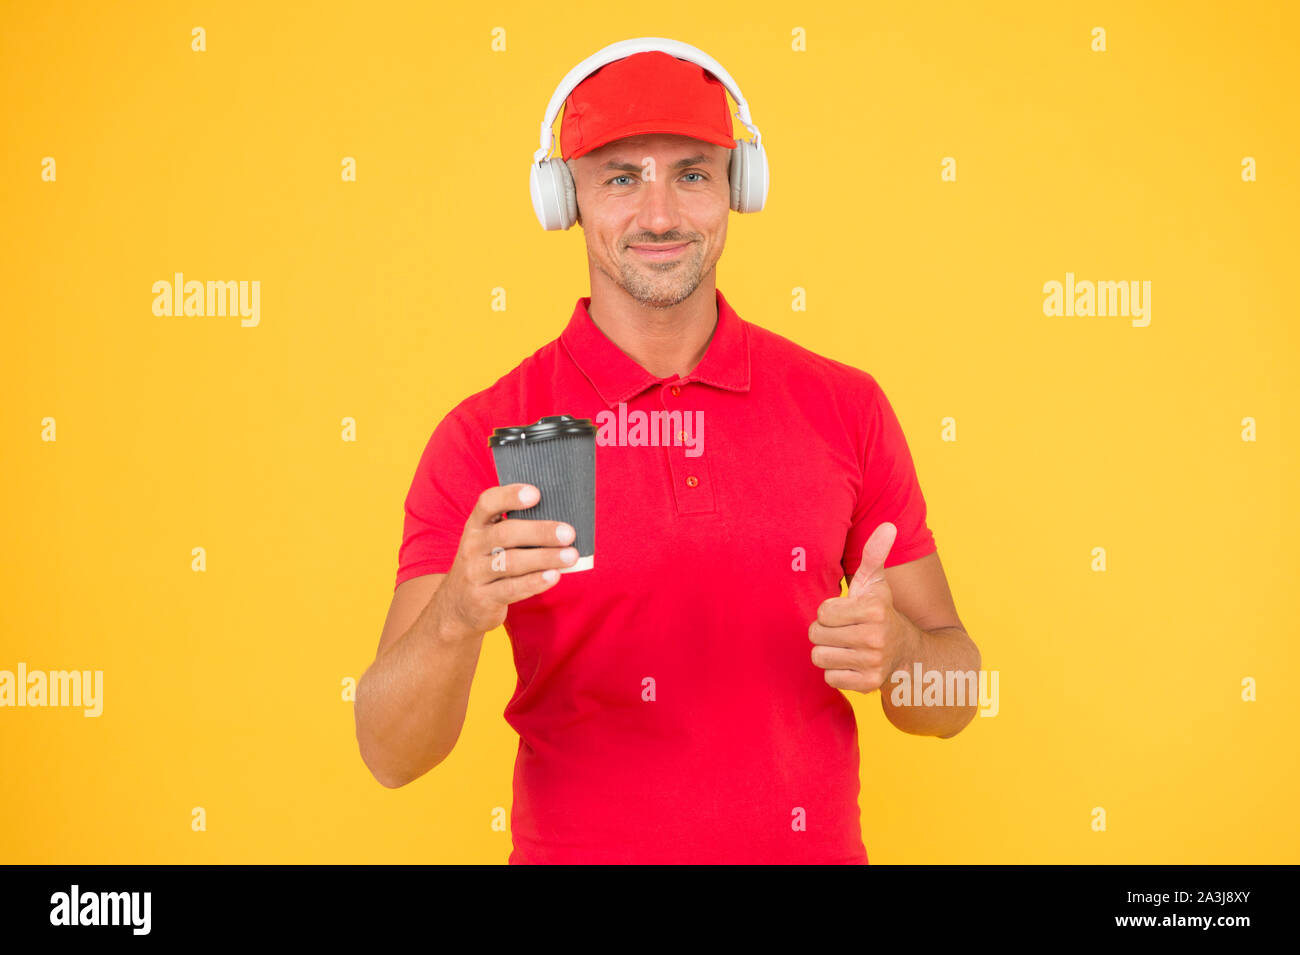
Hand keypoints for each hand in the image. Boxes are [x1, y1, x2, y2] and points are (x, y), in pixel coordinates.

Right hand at [435, 483, 577, 635]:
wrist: (458, 607)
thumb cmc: (487, 565)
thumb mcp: (489, 543)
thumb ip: (516, 530)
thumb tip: (562, 522)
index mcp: (476, 525)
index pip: (487, 503)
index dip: (510, 495)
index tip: (536, 493)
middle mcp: (472, 546)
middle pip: (506, 533)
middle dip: (540, 532)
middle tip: (568, 533)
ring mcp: (475, 573)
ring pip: (511, 562)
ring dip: (544, 558)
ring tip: (570, 556)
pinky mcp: (482, 598)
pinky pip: (511, 588)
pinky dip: (535, 582)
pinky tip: (554, 576)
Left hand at [809, 522, 911, 693]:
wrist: (907, 653)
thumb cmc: (881, 612)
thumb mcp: (876, 583)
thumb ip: (875, 554)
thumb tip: (888, 526)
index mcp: (874, 610)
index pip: (822, 612)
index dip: (830, 612)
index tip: (847, 613)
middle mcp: (875, 638)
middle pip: (816, 635)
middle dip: (826, 632)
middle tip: (845, 631)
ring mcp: (872, 664)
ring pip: (820, 657)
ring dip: (829, 652)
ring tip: (847, 646)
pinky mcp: (867, 685)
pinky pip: (829, 678)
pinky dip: (837, 672)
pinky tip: (852, 663)